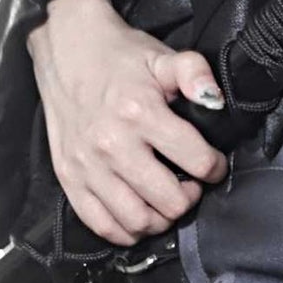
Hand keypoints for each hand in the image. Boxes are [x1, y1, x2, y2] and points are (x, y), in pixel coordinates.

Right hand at [26, 0, 229, 244]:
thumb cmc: (119, 57)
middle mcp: (112, 144)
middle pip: (169, 201)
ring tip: (167, 200)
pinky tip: (140, 215)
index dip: (215, 167)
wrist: (66, 51)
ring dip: (161, 219)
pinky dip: (126, 231)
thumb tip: (215, 101)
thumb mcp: (162, 56)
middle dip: (190, 197)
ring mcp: (87, 166)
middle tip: (191, 184)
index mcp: (139, 112)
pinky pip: (100, 224)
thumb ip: (194, 73)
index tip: (214, 164)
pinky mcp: (68, 178)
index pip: (196, 161)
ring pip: (137, 220)